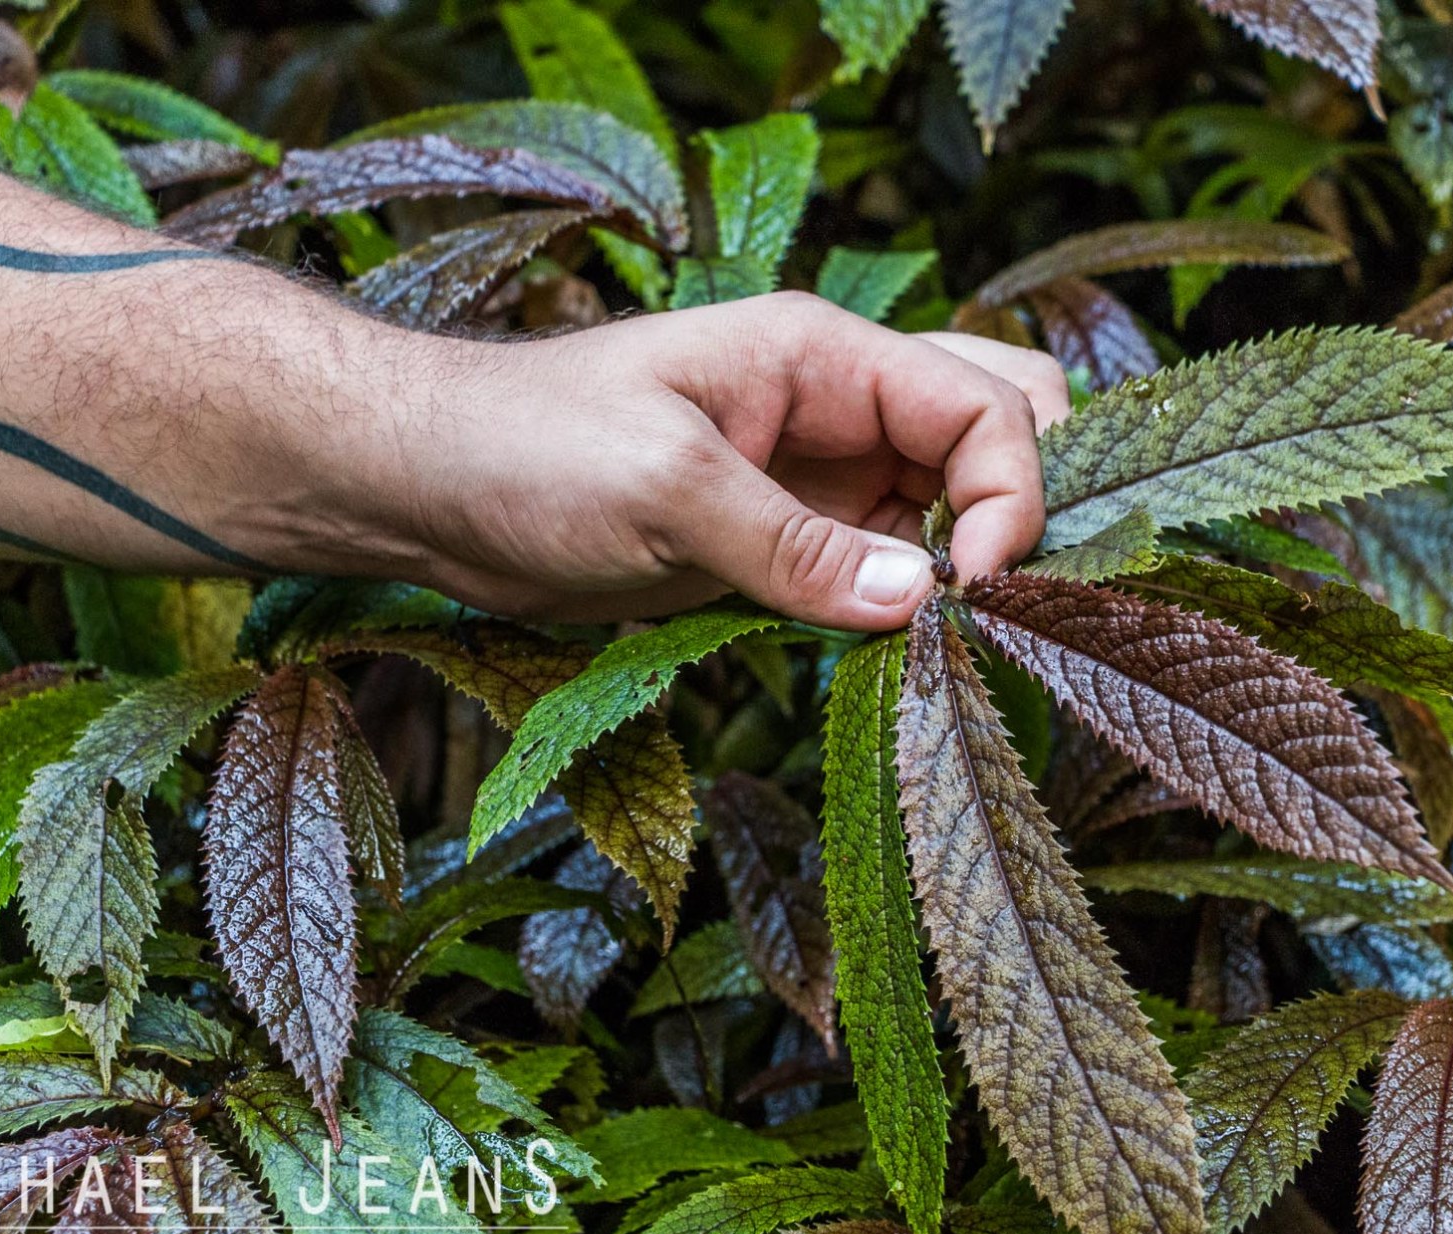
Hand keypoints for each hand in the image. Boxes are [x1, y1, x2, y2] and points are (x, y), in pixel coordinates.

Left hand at [327, 292, 1064, 628]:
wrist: (429, 491)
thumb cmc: (526, 449)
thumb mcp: (664, 490)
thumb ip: (794, 546)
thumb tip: (921, 603)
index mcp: (821, 356)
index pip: (982, 404)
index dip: (1009, 492)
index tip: (974, 586)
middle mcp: (834, 409)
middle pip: (992, 429)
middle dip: (1023, 505)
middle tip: (1001, 598)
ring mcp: (813, 478)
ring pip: (946, 507)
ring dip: (967, 567)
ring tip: (956, 643)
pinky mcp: (780, 543)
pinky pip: (879, 569)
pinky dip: (906, 610)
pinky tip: (898, 658)